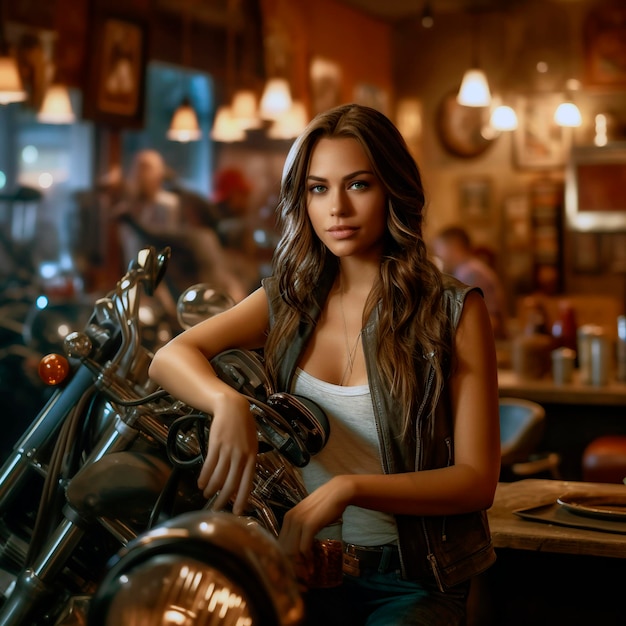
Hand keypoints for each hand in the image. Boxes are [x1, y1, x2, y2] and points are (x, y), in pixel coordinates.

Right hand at [198, 392, 257, 514]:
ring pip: (218, 476)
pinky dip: (204, 477)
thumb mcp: (251, 444)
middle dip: (223, 499)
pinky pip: (209, 465)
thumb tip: (241, 482)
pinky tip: (201, 483)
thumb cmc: (243, 427)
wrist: (233, 408)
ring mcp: (228, 450)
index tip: (238, 512)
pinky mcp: (216, 444)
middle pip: (231, 483)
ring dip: (211, 489)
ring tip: (206, 495)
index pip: (248, 482)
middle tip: (217, 508)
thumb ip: (248, 462)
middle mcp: (241, 456)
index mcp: (252, 457)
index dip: (242, 499)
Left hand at [278, 476, 349, 571]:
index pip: (280, 543)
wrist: (337, 493)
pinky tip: (312, 567)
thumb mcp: (308, 517)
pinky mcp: (309, 525)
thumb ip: (301, 528)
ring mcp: (298, 522)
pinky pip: (304, 548)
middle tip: (299, 578)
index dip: (284, 559)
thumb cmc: (326, 506)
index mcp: (288, 518)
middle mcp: (290, 519)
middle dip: (290, 565)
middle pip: (283, 549)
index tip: (292, 571)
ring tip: (306, 575)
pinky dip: (308, 561)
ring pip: (292, 551)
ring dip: (299, 566)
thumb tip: (300, 547)